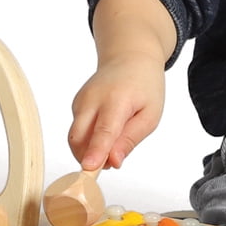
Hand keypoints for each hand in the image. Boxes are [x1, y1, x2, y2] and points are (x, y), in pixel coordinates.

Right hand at [68, 55, 165, 171]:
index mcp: (117, 100)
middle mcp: (93, 99)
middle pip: (79, 138)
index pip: (104, 131)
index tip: (89, 167)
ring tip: (113, 142)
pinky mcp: (75, 104)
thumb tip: (113, 161)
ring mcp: (81, 101)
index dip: (96, 151)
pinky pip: (77, 131)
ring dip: (88, 150)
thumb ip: (130, 140)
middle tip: (110, 162)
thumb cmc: (144, 86)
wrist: (130, 58)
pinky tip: (105, 129)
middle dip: (88, 158)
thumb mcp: (150, 116)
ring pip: (75, 138)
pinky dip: (88, 139)